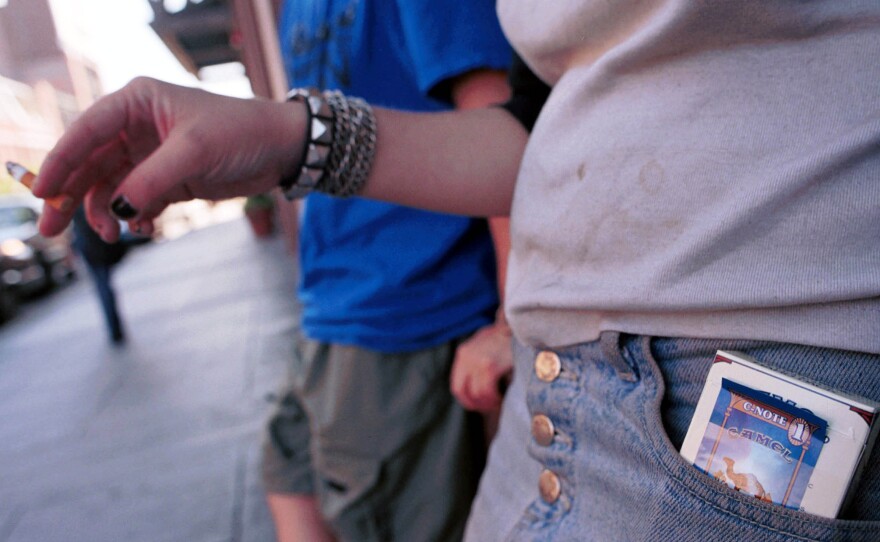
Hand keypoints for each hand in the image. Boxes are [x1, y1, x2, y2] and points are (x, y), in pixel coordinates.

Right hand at [33, 77, 304, 240]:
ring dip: (106, 213)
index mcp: (136, 103)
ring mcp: (150, 156)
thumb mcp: (194, 152)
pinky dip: (135, 218)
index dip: (60, 162)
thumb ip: (152, 180)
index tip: (42, 192)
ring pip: (110, 188)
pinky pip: (136, 202)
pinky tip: (144, 229)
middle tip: (52, 230)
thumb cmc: (241, 133)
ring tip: (115, 233)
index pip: (86, 131)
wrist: (280, 150)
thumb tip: (117, 210)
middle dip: (71, 197)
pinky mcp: (167, 181)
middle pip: (90, 164)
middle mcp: (136, 128)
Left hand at [450, 320, 513, 412]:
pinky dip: (493, 398)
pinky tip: (501, 398)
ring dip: (487, 403)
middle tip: (488, 407)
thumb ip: (477, 361)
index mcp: (463, 353)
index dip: (466, 399)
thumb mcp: (485, 344)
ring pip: (476, 394)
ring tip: (498, 402)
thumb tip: (479, 386)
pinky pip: (486, 391)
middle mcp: (466, 357)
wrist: (519, 323)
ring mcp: (476, 361)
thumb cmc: (506, 336)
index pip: (456, 385)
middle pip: (461, 391)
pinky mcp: (489, 366)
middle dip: (474, 404)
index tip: (478, 405)